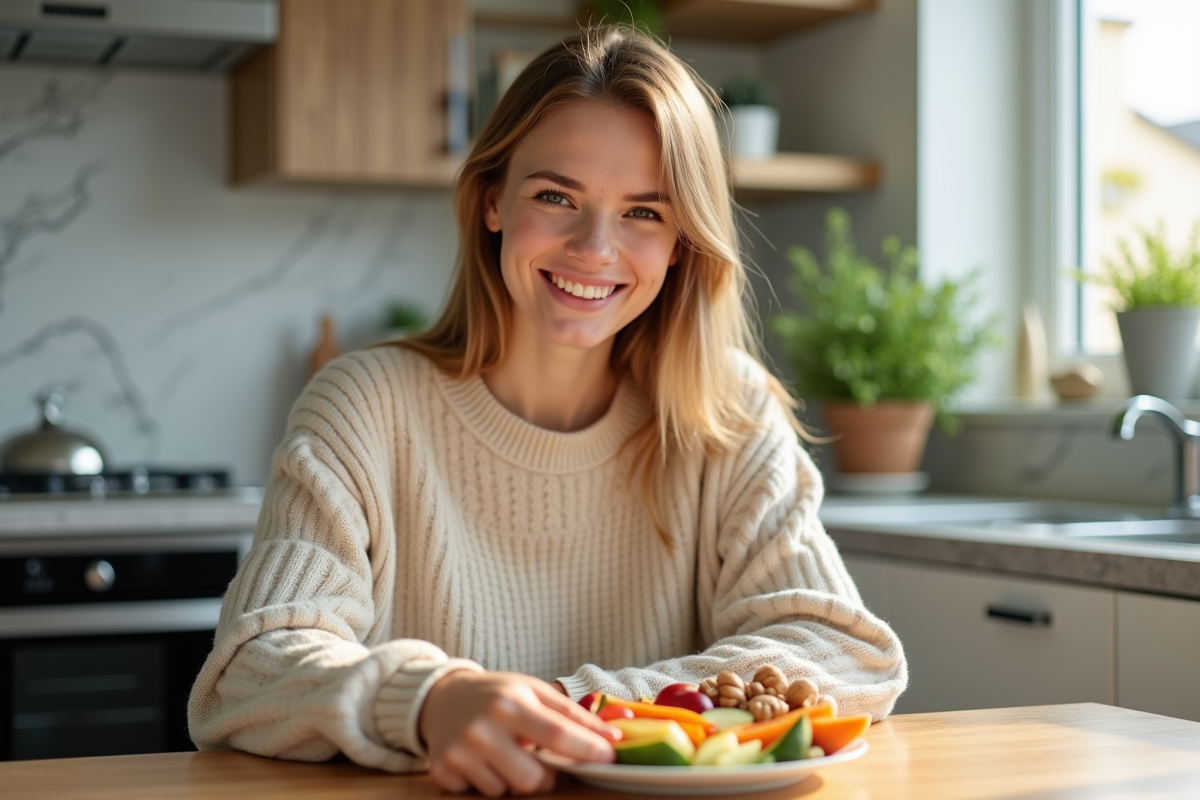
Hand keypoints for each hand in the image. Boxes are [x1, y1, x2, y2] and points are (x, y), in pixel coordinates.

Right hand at [420, 670, 617, 796]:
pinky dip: (487, 782)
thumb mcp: (533, 691)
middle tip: (538, 759)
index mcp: (509, 703)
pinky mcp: (442, 770)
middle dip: (545, 777)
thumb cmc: (496, 694)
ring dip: (512, 778)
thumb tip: (611, 737)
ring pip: (505, 790)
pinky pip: (479, 794)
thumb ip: (571, 714)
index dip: (586, 750)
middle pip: (531, 779)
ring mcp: (460, 752)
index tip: (608, 757)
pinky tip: (481, 760)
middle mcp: (482, 728)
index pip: (556, 734)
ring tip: (504, 753)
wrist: (440, 696)